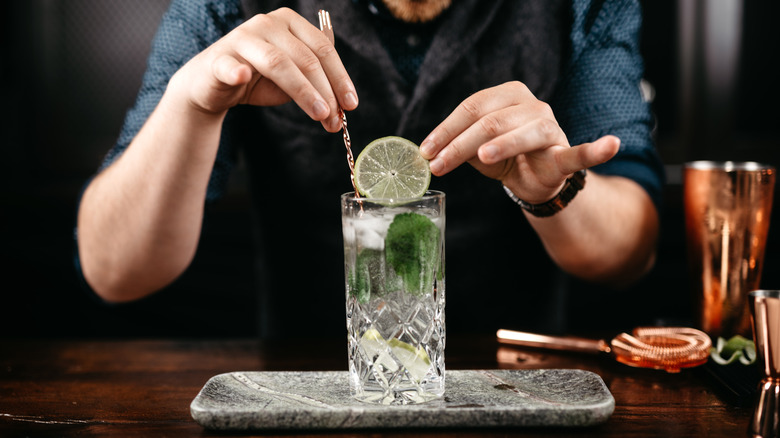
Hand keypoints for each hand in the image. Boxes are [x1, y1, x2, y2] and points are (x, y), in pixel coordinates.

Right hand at [169, 7, 357, 131]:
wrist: (213, 86)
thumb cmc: (259, 80)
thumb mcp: (295, 77)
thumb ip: (317, 82)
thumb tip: (345, 102)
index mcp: (290, 23)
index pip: (323, 49)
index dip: (340, 77)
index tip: (351, 104)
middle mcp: (268, 24)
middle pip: (305, 58)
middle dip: (325, 91)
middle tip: (335, 119)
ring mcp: (242, 38)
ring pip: (278, 63)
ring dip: (302, 91)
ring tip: (319, 114)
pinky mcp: (219, 59)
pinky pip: (229, 65)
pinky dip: (236, 71)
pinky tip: (243, 77)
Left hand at [419, 81, 618, 203]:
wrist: (536, 179)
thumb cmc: (505, 157)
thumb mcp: (477, 150)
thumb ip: (458, 146)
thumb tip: (428, 153)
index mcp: (506, 96)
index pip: (471, 108)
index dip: (446, 130)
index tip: (425, 151)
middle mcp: (530, 105)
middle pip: (491, 120)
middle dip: (459, 144)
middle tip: (438, 164)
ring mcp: (550, 127)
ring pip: (522, 133)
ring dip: (501, 145)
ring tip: (483, 157)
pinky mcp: (564, 153)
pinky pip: (580, 152)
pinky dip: (596, 149)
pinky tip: (611, 144)